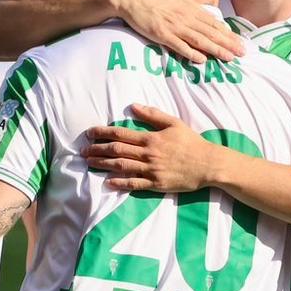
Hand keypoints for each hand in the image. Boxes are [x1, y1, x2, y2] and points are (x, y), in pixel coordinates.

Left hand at [84, 105, 216, 192]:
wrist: (207, 164)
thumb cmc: (191, 142)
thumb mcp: (174, 123)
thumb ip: (153, 115)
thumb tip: (133, 106)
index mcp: (151, 138)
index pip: (121, 134)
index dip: (103, 133)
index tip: (90, 133)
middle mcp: (148, 154)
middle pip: (117, 151)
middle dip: (97, 149)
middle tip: (83, 150)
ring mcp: (151, 170)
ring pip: (121, 167)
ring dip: (103, 165)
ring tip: (89, 163)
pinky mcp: (156, 184)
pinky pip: (134, 184)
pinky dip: (120, 183)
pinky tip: (108, 183)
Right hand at [107, 0, 244, 63]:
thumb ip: (188, 5)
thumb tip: (200, 11)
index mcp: (188, 7)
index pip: (213, 22)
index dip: (227, 33)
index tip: (238, 41)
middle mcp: (185, 16)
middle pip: (211, 32)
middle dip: (228, 43)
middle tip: (242, 53)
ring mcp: (174, 26)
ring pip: (200, 40)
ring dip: (216, 50)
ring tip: (229, 58)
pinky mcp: (161, 34)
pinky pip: (179, 46)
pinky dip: (191, 53)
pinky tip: (202, 60)